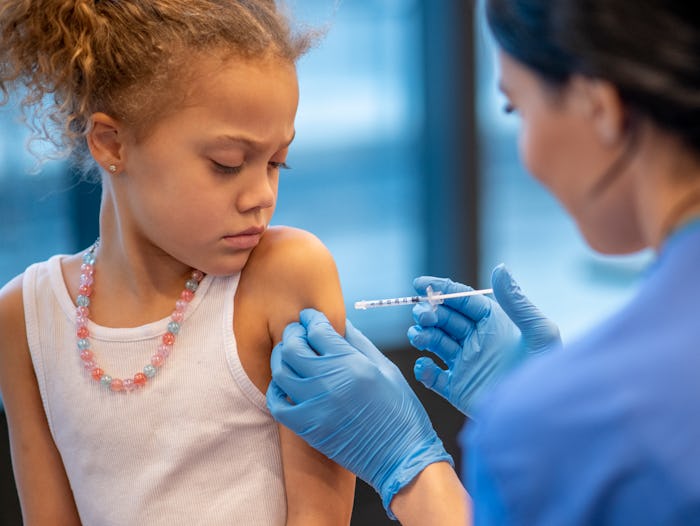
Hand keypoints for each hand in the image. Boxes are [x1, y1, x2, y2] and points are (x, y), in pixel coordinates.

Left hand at [267, 308, 452, 516]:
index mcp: (353, 364)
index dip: (312, 319)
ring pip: (280, 371)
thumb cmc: (400, 412)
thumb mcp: (386, 368)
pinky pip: (277, 403)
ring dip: (281, 357)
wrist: (401, 456)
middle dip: (293, 333)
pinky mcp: (308, 428)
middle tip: (297, 331)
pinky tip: (285, 384)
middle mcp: (330, 382)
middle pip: (293, 347)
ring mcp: (315, 406)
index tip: (311, 318)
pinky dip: (276, 389)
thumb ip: (359, 342)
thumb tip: (339, 322)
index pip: (318, 330)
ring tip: (289, 354)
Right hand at [407, 264, 560, 416]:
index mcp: (494, 323)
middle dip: (429, 313)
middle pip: (444, 319)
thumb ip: (517, 302)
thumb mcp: (539, 334)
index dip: (441, 290)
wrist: (542, 418)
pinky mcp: (456, 389)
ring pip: (434, 343)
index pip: (462, 301)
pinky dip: (423, 370)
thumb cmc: (548, 373)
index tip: (420, 284)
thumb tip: (499, 269)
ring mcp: (465, 365)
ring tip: (420, 338)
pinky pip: (432, 377)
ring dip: (422, 336)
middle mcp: (477, 341)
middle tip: (423, 316)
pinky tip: (426, 367)